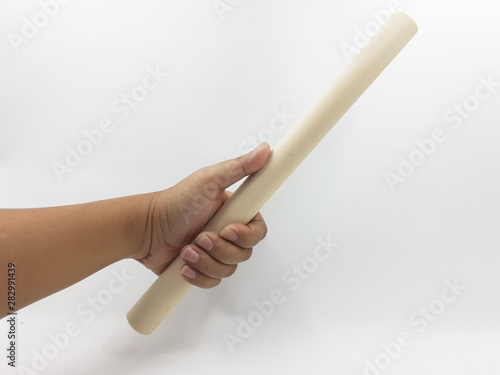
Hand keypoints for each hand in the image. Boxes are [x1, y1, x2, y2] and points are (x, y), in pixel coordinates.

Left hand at [134, 143, 270, 287]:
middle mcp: (227, 233)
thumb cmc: (175, 202)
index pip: (257, 231)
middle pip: (244, 253)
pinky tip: (183, 265)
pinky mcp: (202, 269)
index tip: (227, 229)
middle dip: (220, 249)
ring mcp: (215, 253)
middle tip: (199, 237)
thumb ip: (239, 167)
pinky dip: (198, 276)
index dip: (246, 235)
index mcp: (234, 213)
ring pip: (228, 269)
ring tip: (186, 250)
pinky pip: (213, 282)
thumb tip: (265, 150)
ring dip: (206, 261)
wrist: (146, 229)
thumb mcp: (208, 180)